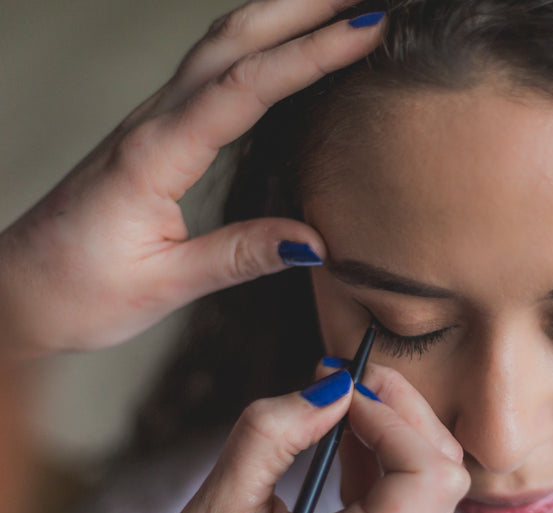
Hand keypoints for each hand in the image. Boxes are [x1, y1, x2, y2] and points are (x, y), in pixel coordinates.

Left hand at [0, 0, 384, 359]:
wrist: (18, 292)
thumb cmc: (79, 290)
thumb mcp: (164, 285)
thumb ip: (240, 255)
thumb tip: (315, 242)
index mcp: (156, 156)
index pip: (246, 87)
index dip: (310, 55)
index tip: (366, 31)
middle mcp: (153, 122)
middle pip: (233, 38)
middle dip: (303, 7)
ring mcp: (154, 119)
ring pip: (221, 42)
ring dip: (281, 13)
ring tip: (339, 5)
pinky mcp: (158, 128)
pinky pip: (212, 66)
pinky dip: (258, 39)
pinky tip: (286, 39)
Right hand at [96, 362, 468, 512]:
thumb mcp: (213, 510)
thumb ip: (272, 436)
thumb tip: (332, 386)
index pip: (427, 477)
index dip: (393, 418)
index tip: (340, 390)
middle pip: (442, 476)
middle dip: (402, 412)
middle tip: (343, 378)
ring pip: (436, 486)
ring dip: (397, 431)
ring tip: (339, 405)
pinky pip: (412, 504)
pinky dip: (388, 459)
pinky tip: (344, 439)